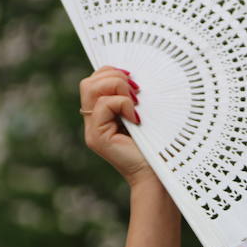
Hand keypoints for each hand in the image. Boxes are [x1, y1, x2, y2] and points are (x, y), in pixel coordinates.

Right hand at [79, 66, 153, 185]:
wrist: (158, 174)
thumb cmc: (158, 145)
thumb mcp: (145, 114)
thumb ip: (134, 98)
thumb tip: (133, 75)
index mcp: (103, 113)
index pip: (95, 81)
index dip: (111, 72)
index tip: (134, 78)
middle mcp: (93, 121)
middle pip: (88, 82)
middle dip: (114, 77)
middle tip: (136, 91)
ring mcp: (92, 129)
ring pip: (90, 88)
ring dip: (117, 87)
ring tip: (136, 102)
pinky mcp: (96, 137)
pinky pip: (103, 104)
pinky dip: (123, 104)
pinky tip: (137, 119)